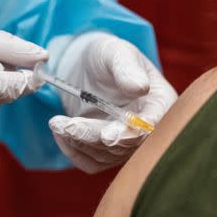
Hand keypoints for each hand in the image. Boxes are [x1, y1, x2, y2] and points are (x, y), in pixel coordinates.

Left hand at [48, 32, 176, 172]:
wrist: (86, 68)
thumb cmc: (106, 56)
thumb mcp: (115, 53)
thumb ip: (127, 68)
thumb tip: (140, 88)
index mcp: (160, 103)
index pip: (153, 126)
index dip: (131, 133)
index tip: (108, 135)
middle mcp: (148, 129)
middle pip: (127, 145)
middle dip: (95, 136)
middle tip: (69, 125)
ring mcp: (127, 144)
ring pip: (107, 156)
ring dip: (80, 142)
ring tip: (56, 123)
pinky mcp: (106, 153)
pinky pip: (92, 163)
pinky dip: (74, 151)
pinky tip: (60, 132)